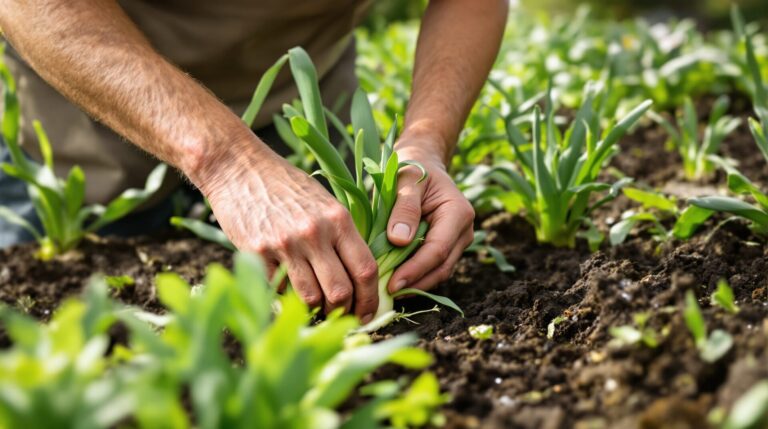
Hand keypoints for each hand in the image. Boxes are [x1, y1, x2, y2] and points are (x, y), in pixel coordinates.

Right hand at [199, 142, 378, 321]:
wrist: (240, 168)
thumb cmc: (286, 186)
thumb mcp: (324, 203)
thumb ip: (342, 237)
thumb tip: (359, 279)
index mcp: (338, 220)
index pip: (365, 270)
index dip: (370, 299)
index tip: (367, 314)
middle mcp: (315, 233)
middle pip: (340, 292)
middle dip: (344, 312)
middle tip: (341, 316)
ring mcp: (285, 244)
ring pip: (310, 297)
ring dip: (316, 310)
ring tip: (316, 308)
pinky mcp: (257, 253)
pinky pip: (279, 289)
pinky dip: (286, 296)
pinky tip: (288, 290)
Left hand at [386, 140, 474, 292]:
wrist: (422, 162)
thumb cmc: (412, 167)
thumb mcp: (405, 180)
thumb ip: (404, 208)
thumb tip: (400, 241)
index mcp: (458, 213)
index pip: (438, 250)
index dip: (415, 270)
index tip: (392, 283)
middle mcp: (464, 230)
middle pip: (441, 267)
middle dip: (414, 284)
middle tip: (384, 295)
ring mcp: (457, 241)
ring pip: (438, 272)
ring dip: (414, 285)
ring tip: (387, 294)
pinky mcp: (446, 248)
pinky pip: (432, 269)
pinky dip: (415, 279)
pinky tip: (394, 284)